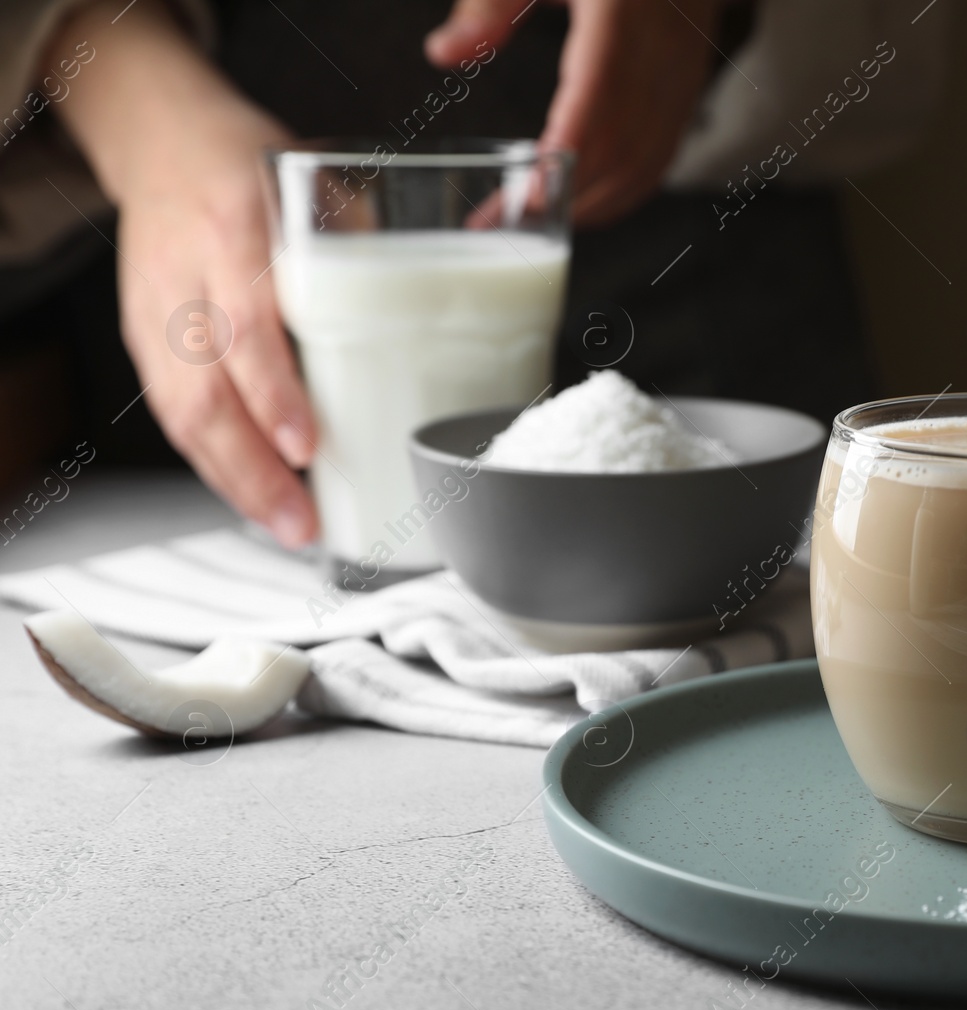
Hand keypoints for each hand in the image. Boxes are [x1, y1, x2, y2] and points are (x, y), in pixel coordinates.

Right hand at [48, 2, 318, 546]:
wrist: (163, 142)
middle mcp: (188, 275)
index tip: (306, 445)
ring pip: (183, 413)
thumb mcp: (317, 190)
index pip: (247, 323)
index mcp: (236, 228)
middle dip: (254, 467)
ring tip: (287, 525)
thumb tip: (436, 323)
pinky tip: (252, 495)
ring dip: (235, 480)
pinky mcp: (145, 341)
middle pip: (208, 389)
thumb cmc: (253, 168)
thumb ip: (362, 255)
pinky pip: (174, 413)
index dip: (273, 392)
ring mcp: (157, 312)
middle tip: (301, 518)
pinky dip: (214, 462)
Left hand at [426, 0, 722, 225]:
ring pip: (644, 163)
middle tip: (508, 222)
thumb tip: (441, 55)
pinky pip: (660, 158)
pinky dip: (624, 191)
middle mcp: (660, 54)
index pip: (596, 102)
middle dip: (566, 195)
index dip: (565, 156)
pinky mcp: (687, 92)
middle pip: (619, 148)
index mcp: (619, 18)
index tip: (527, 197)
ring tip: (540, 221)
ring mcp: (680, 78)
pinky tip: (586, 202)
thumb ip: (490, 7)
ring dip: (594, 203)